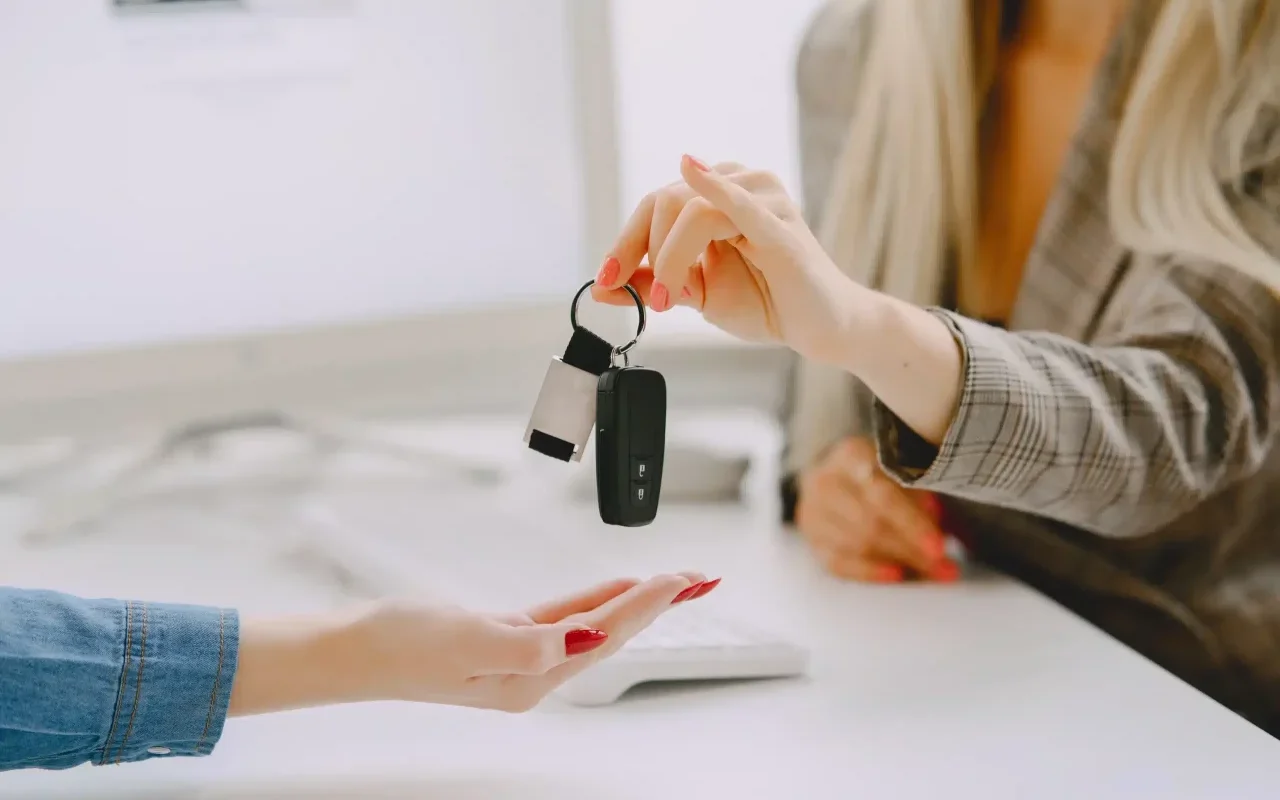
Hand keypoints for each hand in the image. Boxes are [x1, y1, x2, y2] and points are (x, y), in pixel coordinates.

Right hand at [230, 573, 717, 715]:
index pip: (603, 634)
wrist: (352, 649)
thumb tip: (579, 641)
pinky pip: (563, 619)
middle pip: (610, 633)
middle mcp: (530, 674)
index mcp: (528, 678)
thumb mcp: (463, 638)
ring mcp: (518, 657)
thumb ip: (525, 643)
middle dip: (657, 605)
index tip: (679, 581)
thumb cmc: (398, 645)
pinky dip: (592, 600)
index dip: (645, 604)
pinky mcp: (502, 639)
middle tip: (699, 581)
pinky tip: (610, 590)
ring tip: (671, 585)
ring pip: (592, 625)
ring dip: (633, 602)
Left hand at [591, 155, 870, 364]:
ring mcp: (763, 198)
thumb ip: (655, 283)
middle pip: (666, 201)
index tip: (606, 281)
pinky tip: (693, 171)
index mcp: (718, 194)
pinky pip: (738, 201)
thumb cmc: (768, 302)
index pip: (655, 204)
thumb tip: (604, 287)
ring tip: (675, 299)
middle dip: (646, 254)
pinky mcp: (779, 224)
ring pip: (690, 210)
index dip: (624, 242)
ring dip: (671, 259)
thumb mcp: (697, 293)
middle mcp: (740, 184)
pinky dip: (714, 188)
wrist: (819, 328)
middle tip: (656, 302)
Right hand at [795, 437, 957, 582]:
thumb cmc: (877, 473)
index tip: (938, 548)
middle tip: (944, 566)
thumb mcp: (899, 470)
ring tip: (931, 571)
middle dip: (911, 550)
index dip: (913, 524)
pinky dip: (869, 572)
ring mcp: (813, 511)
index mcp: (851, 456)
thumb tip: (938, 537)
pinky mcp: (811, 537)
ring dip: (898, 562)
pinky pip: (838, 562)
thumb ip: (919, 498)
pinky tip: (896, 575)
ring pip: (857, 545)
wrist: (834, 475)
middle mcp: (825, 482)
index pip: (883, 495)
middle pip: (870, 524)